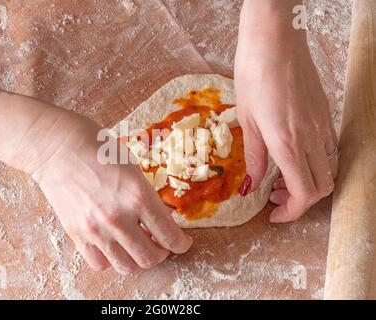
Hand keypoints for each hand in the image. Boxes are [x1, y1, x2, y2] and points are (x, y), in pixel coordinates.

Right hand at [16, 110, 191, 273]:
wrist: (57, 146)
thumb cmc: (97, 147)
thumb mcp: (133, 166)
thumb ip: (148, 196)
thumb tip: (162, 216)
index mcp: (138, 196)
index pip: (169, 235)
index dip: (181, 244)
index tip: (182, 243)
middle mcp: (118, 217)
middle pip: (150, 257)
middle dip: (162, 252)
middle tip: (160, 243)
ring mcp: (96, 229)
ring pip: (126, 266)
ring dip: (137, 259)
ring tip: (137, 245)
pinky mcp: (77, 234)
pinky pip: (99, 263)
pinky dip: (111, 260)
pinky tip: (113, 246)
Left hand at [235, 3, 337, 222]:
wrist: (275, 39)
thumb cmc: (253, 75)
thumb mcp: (247, 120)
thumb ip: (255, 156)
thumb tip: (253, 185)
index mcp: (287, 142)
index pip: (303, 193)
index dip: (291, 212)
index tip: (273, 216)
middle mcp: (310, 137)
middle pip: (321, 187)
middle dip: (298, 201)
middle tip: (273, 198)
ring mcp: (321, 124)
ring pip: (328, 170)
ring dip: (307, 183)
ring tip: (279, 179)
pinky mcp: (324, 113)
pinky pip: (328, 149)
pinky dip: (313, 164)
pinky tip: (291, 156)